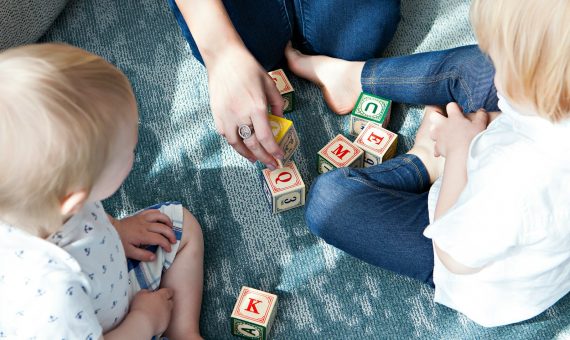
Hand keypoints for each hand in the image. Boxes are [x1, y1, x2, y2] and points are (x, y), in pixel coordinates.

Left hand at [111, 210, 175, 260]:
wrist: (110, 229)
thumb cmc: (119, 242)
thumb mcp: (129, 252)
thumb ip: (142, 255)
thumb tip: (154, 257)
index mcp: (142, 235)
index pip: (159, 239)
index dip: (166, 245)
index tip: (168, 250)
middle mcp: (145, 225)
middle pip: (163, 228)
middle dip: (171, 234)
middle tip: (173, 241)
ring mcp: (143, 218)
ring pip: (160, 216)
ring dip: (168, 222)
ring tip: (171, 228)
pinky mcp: (140, 215)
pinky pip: (153, 211)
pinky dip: (160, 214)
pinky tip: (162, 219)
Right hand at [129, 288, 173, 335]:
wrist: (142, 323)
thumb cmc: (140, 307)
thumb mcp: (140, 294)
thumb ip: (146, 292)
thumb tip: (147, 292)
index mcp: (162, 296)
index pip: (169, 291)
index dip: (167, 292)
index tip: (163, 293)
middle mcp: (167, 305)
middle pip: (170, 302)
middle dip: (166, 302)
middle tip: (158, 303)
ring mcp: (167, 315)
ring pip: (168, 312)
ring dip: (163, 312)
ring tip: (154, 313)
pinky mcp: (165, 324)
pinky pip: (165, 321)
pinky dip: (161, 320)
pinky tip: (153, 321)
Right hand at [207, 45, 284, 169]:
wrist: (224, 58)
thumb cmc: (249, 68)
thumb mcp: (269, 83)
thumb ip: (277, 103)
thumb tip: (280, 120)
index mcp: (256, 107)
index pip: (266, 137)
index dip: (273, 151)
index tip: (280, 157)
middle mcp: (240, 115)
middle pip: (253, 145)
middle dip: (264, 158)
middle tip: (271, 165)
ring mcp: (226, 116)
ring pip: (237, 144)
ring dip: (247, 155)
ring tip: (256, 159)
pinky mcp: (216, 114)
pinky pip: (226, 135)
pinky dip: (235, 143)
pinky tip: (242, 144)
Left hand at [429, 102, 488, 157]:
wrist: (463, 154)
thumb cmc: (472, 138)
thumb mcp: (480, 125)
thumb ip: (481, 116)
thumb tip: (481, 110)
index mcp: (454, 117)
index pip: (450, 106)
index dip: (454, 107)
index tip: (460, 111)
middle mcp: (443, 125)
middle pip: (433, 115)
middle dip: (437, 115)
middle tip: (445, 119)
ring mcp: (439, 136)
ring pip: (431, 130)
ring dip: (436, 131)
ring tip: (443, 134)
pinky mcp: (438, 147)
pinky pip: (435, 146)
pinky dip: (438, 148)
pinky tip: (442, 150)